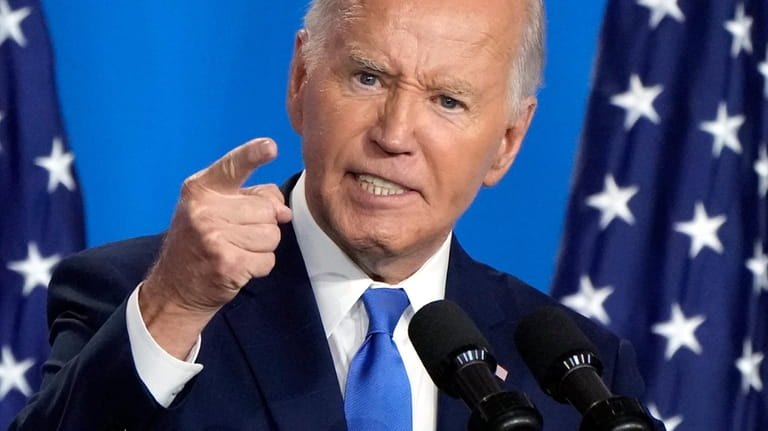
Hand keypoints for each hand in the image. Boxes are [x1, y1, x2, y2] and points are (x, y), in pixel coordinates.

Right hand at [139, 138, 291, 357]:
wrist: (174, 289)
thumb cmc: (199, 244)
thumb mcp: (212, 211)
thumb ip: (249, 199)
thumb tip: (283, 210)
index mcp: (200, 189)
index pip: (232, 166)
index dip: (254, 155)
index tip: (271, 147)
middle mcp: (204, 210)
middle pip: (267, 208)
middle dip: (264, 224)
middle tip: (238, 236)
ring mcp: (214, 237)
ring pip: (272, 234)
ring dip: (263, 247)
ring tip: (238, 250)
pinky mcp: (228, 263)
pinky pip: (268, 259)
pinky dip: (260, 266)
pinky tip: (239, 267)